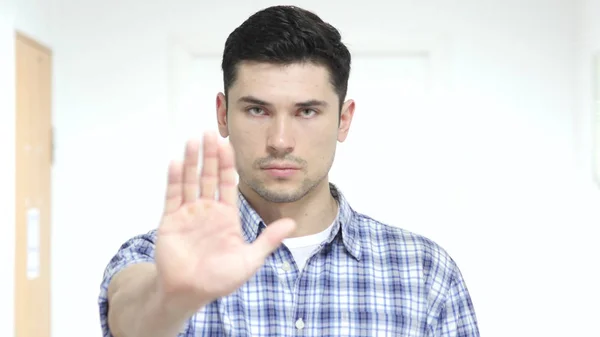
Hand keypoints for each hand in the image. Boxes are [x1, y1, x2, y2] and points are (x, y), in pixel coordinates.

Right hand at [154, 131, 295, 312]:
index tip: (229, 145)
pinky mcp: (171, 221)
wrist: (190, 294)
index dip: (228, 163)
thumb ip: (269, 240)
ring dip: (191, 160)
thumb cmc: (219, 280)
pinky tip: (176, 162)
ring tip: (193, 139)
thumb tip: (293, 224)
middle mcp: (207, 209)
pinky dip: (174, 179)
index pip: (228, 182)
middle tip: (209, 132)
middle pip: (209, 175)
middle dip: (209, 154)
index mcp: (226, 215)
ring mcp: (188, 213)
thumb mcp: (250, 260)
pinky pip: (173, 196)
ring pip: (190, 180)